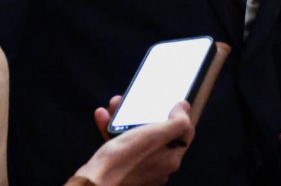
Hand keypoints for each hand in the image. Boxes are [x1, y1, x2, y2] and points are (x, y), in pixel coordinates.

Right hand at [78, 100, 193, 185]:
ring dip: (124, 118)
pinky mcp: (122, 168)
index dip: (177, 115)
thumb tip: (185, 108)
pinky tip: (102, 117)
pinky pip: (120, 144)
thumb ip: (177, 122)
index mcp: (171, 159)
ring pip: (135, 136)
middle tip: (136, 101)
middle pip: (156, 132)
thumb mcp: (156, 135)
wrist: (95, 183)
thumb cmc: (126, 159)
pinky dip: (112, 130)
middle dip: (144, 113)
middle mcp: (158, 165)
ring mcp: (140, 168)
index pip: (183, 133)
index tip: (167, 102)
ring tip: (115, 105)